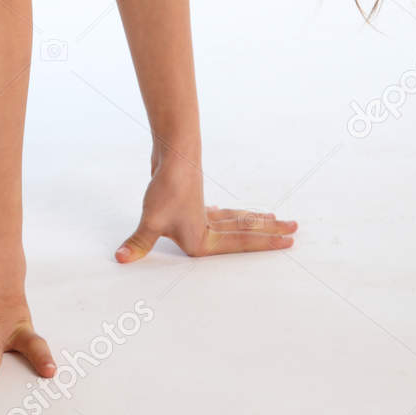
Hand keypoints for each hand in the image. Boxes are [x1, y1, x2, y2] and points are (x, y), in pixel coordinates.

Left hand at [115, 159, 297, 261]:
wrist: (172, 156)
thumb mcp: (151, 222)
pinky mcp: (194, 199)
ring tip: (272, 218)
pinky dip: (227, 214)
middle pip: (244, 230)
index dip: (266, 244)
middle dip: (269, 233)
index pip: (240, 245)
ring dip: (253, 221)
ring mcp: (202, 211)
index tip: (289, 241)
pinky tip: (225, 213)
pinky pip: (219, 211)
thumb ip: (139, 244)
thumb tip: (120, 259)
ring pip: (234, 219)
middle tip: (294, 229)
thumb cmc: (166, 190)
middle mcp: (207, 227)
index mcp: (203, 240)